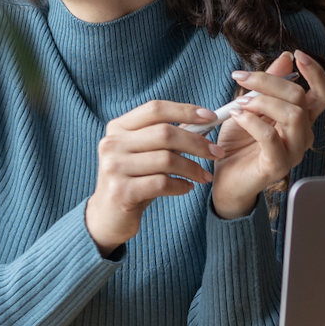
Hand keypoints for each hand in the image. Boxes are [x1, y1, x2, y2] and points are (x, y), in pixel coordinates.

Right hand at [86, 100, 219, 254]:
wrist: (108, 217)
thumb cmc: (134, 181)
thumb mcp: (145, 154)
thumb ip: (167, 138)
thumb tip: (204, 122)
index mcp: (118, 127)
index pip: (155, 109)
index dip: (185, 110)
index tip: (210, 117)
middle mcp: (112, 143)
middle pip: (164, 133)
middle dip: (197, 143)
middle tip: (216, 153)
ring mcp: (114, 167)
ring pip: (167, 160)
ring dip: (193, 168)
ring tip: (204, 176)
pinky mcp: (121, 191)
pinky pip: (162, 183)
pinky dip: (181, 185)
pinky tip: (187, 188)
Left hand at [207, 50, 324, 219]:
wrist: (225, 177)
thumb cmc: (239, 142)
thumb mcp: (250, 105)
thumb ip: (268, 84)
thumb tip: (285, 57)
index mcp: (301, 119)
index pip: (323, 93)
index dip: (316, 72)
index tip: (298, 54)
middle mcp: (303, 135)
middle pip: (300, 98)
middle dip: (270, 81)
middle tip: (243, 78)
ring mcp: (293, 152)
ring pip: (292, 115)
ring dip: (263, 101)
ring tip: (240, 102)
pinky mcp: (277, 166)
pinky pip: (270, 137)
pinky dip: (252, 121)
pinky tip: (237, 116)